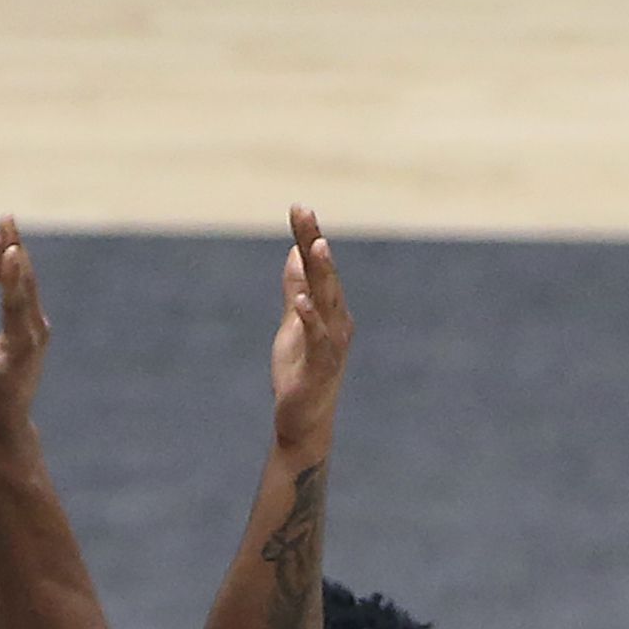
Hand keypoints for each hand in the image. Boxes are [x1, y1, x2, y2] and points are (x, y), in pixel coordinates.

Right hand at [0, 215, 50, 438]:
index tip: (10, 245)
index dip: (12, 271)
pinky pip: (18, 293)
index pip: (18, 298)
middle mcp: (35, 330)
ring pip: (22, 282)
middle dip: (10, 246)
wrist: (4, 426)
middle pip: (24, 280)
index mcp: (21, 342)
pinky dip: (3, 275)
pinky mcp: (28, 330)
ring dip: (4, 255)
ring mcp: (34, 328)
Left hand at [270, 205, 349, 454]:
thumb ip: (295, 289)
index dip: (308, 236)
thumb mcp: (291, 324)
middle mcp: (337, 321)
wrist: (303, 422)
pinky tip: (301, 301)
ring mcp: (331, 343)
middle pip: (325, 275)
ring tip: (315, 245)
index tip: (298, 207)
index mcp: (330, 310)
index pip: (317, 266)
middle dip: (314, 242)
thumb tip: (294, 254)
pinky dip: (310, 319)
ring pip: (328, 301)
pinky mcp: (320, 367)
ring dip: (322, 273)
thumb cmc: (301, 373)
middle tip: (305, 212)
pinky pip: (318, 339)